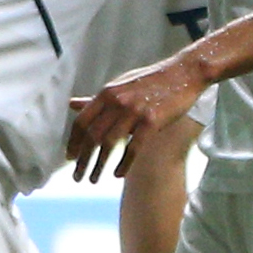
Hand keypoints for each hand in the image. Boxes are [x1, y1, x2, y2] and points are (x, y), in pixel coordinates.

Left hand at [67, 51, 209, 183]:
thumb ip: (97, 99)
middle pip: (92, 136)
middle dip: (82, 159)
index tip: (69, 158)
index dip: (73, 142)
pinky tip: (118, 174)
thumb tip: (71, 105)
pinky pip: (133, 147)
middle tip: (77, 176)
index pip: (82, 121)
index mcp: (107, 93)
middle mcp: (117, 101)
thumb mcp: (119, 86)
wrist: (183, 73)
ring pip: (109, 144)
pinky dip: (124, 164)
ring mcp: (134, 111)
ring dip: (98, 165)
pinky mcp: (152, 120)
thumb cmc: (150, 81)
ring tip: (93, 180)